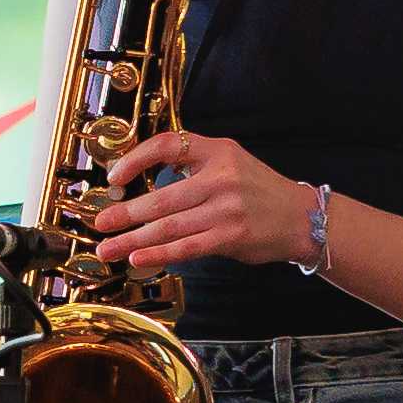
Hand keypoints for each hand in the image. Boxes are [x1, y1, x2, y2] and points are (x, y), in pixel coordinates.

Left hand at [90, 127, 316, 273]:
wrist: (303, 217)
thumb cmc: (258, 192)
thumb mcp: (230, 163)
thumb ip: (192, 168)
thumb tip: (141, 185)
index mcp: (218, 151)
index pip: (168, 145)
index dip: (135, 158)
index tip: (114, 176)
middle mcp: (221, 177)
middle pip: (162, 197)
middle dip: (126, 213)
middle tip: (100, 223)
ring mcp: (227, 208)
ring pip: (170, 226)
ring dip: (134, 239)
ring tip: (109, 248)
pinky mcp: (231, 236)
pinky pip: (187, 246)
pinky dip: (159, 253)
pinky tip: (138, 258)